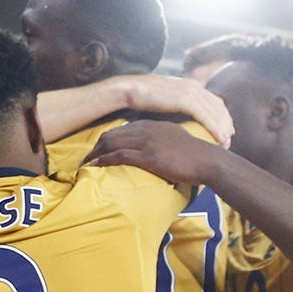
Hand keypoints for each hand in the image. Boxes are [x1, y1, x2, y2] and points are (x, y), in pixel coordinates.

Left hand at [85, 119, 225, 184]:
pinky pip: (119, 155)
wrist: (207, 160)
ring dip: (96, 153)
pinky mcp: (147, 156)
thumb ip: (165, 141)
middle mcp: (147, 130)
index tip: (101, 148)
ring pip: (112, 143)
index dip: (110, 139)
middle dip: (97, 146)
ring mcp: (146, 142)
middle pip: (113, 134)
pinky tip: (95, 166)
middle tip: (87, 157)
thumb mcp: (178, 140)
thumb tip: (160, 150)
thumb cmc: (196, 156)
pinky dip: (104, 160)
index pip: (124, 129)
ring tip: (86, 163)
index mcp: (154, 125)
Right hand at [121, 76, 233, 147]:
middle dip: (226, 124)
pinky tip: (220, 139)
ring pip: (215, 113)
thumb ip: (176, 104)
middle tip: (229, 140)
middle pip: (218, 107)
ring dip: (223, 129)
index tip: (226, 129)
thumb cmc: (142, 97)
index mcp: (190, 85)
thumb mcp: (165, 99)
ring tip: (226, 143)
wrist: (131, 89)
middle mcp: (194, 87)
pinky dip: (215, 128)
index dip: (222, 116)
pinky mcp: (186, 100)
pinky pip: (206, 116)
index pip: (213, 101)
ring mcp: (191, 92)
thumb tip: (180, 116)